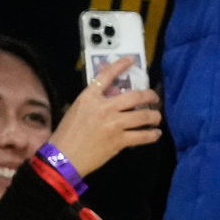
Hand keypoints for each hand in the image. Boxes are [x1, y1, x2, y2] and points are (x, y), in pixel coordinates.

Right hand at [53, 58, 162, 177]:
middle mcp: (104, 108)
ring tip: (157, 118)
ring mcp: (113, 124)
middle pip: (134, 96)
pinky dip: (151, 135)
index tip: (132, 60)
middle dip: (149, 96)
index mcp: (89, 98)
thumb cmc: (67, 134)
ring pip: (142, 116)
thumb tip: (114, 94)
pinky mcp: (119, 141)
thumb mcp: (77, 110)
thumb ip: (95, 100)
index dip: (121, 65)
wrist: (62, 159)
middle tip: (154, 98)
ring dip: (154, 116)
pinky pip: (142, 136)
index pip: (106, 75)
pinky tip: (155, 134)